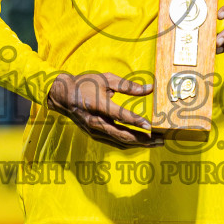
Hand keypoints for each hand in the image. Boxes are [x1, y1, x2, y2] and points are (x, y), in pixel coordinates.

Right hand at [46, 71, 162, 149]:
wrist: (62, 95)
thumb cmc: (85, 84)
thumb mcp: (106, 79)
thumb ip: (128, 85)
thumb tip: (150, 88)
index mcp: (97, 104)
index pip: (119, 115)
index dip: (135, 121)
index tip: (150, 126)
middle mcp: (95, 121)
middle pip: (121, 134)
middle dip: (143, 139)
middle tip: (161, 140)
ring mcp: (94, 130)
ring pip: (119, 141)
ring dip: (139, 144)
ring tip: (156, 143)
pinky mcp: (94, 134)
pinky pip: (114, 142)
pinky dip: (128, 144)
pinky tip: (141, 143)